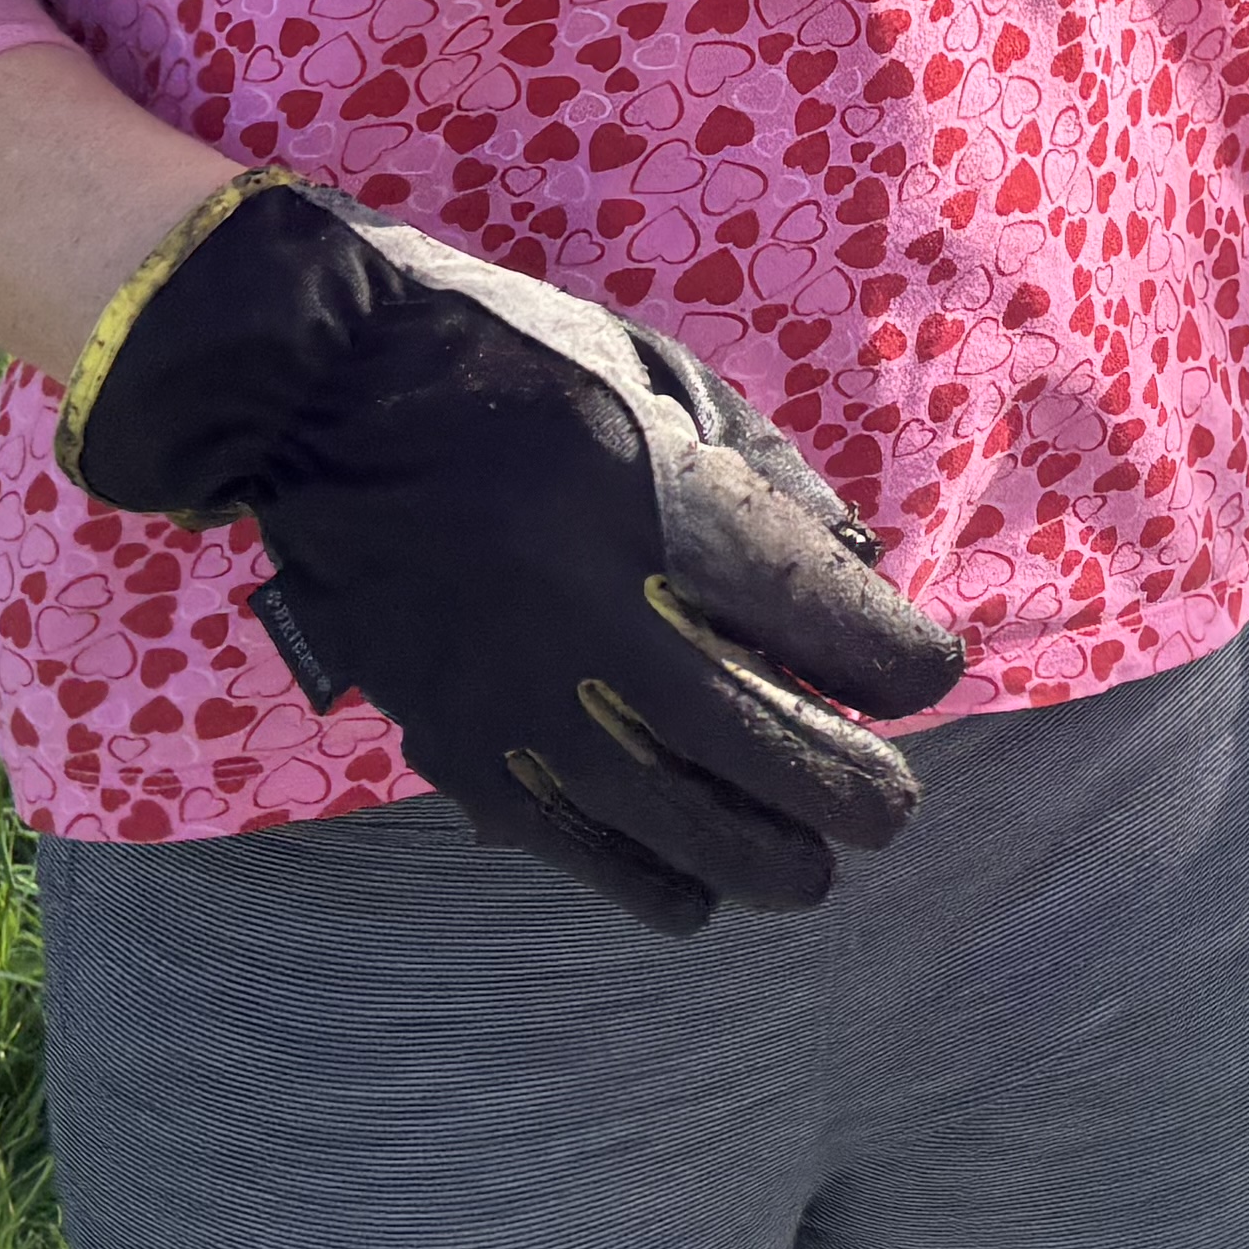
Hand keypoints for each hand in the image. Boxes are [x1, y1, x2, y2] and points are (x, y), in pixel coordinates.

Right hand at [57, 175, 970, 932]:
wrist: (327, 395)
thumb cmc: (518, 366)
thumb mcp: (664, 380)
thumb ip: (767, 480)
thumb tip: (858, 580)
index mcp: (670, 505)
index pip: (837, 627)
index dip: (908, 665)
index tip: (921, 672)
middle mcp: (608, 617)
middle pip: (781, 755)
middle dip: (862, 793)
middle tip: (889, 801)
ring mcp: (529, 699)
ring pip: (691, 832)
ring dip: (773, 860)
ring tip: (809, 862)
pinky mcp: (465, 749)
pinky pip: (586, 855)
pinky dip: (657, 882)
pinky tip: (696, 882)